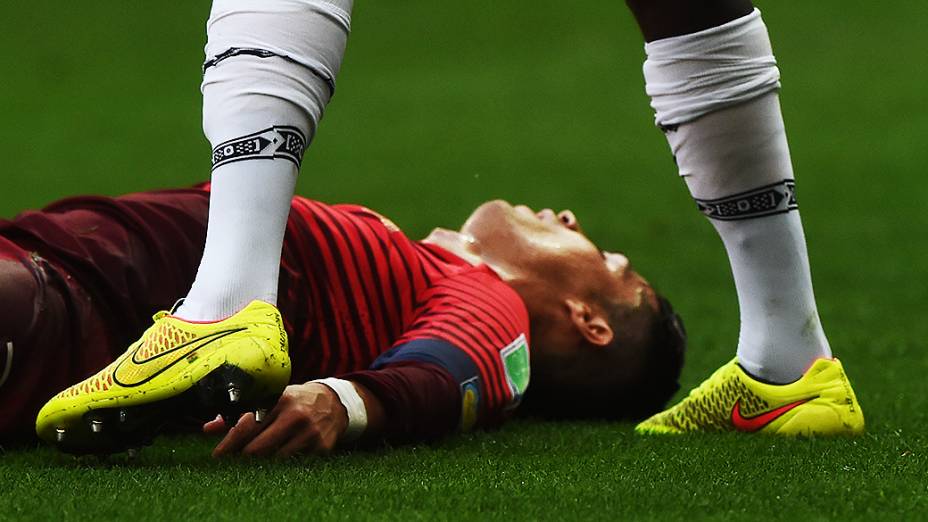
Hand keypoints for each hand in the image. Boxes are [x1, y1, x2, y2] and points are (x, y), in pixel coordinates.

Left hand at [204, 382, 347, 457]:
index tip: (217, 456)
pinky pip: (292, 464)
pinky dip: (282, 463)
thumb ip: (238, 413)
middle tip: (234, 461)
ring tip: (256, 459)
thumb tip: (208, 429)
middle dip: (242, 457)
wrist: (333, 402)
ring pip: (274, 460)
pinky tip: (279, 457)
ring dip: (262, 463)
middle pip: (258, 449)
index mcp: (278, 400)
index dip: (229, 444)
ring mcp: (309, 432)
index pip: (247, 426)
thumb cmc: (293, 401)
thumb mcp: (270, 400)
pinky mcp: (320, 447)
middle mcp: (294, 415)